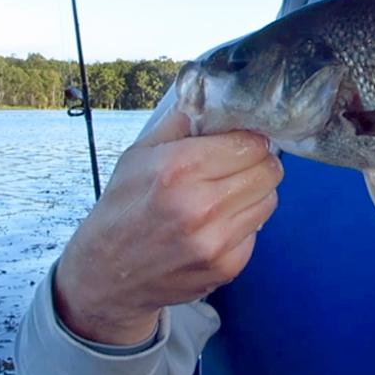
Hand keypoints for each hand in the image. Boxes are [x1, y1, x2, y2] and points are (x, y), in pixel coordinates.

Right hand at [53, 108, 281, 344]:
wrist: (105, 277)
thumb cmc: (121, 210)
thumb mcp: (138, 155)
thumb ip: (181, 123)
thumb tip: (216, 97)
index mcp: (178, 168)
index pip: (250, 143)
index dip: (248, 140)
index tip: (238, 145)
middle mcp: (199, 206)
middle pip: (268, 170)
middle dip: (257, 164)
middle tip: (237, 169)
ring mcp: (215, 241)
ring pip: (269, 200)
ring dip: (254, 194)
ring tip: (225, 196)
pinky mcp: (226, 268)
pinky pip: (257, 232)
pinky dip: (243, 225)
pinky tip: (216, 226)